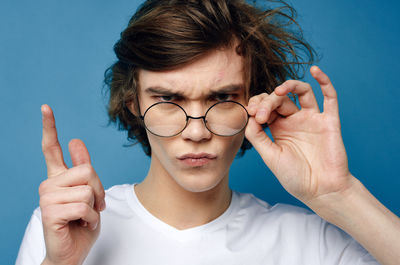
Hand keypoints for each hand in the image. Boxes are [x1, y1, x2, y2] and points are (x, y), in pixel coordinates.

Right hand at [39, 104, 104, 264]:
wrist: (71, 253)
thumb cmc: (80, 223)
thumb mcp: (88, 193)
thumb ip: (82, 169)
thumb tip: (76, 140)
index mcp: (57, 178)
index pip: (50, 148)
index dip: (49, 127)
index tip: (45, 107)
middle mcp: (48, 184)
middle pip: (87, 170)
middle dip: (99, 190)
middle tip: (94, 206)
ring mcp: (47, 198)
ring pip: (88, 190)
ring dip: (95, 208)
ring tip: (85, 218)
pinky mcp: (50, 213)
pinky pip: (84, 207)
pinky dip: (91, 219)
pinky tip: (82, 225)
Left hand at [245, 66, 353, 205]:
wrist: (320, 191)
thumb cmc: (294, 177)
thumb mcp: (269, 156)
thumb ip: (257, 135)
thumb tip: (248, 115)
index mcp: (279, 128)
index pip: (266, 107)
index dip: (257, 105)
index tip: (251, 113)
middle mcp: (294, 121)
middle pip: (280, 99)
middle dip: (267, 102)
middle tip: (261, 114)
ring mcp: (312, 119)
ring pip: (301, 92)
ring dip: (289, 86)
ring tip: (279, 91)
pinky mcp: (329, 121)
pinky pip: (330, 97)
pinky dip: (324, 82)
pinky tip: (315, 71)